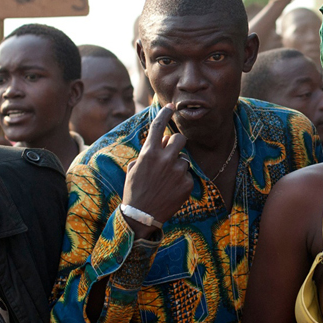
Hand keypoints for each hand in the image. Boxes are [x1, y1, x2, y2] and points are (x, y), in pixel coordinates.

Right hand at [121, 106, 193, 236]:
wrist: (141, 215)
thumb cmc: (134, 190)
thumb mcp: (134, 168)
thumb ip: (148, 153)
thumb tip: (161, 143)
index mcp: (149, 153)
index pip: (159, 126)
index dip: (165, 114)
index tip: (171, 107)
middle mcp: (164, 159)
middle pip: (180, 138)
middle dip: (176, 144)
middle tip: (171, 153)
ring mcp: (177, 171)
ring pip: (184, 159)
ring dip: (178, 166)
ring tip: (166, 180)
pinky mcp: (186, 183)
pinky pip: (187, 175)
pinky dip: (181, 181)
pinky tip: (171, 191)